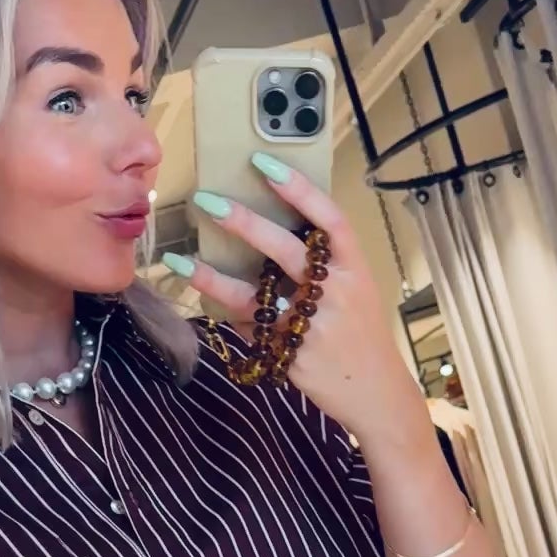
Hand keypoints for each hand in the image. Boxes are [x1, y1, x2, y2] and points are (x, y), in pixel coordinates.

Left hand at [181, 161, 426, 446]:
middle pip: (285, 250)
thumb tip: (270, 230)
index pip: (329, 220)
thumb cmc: (361, 332)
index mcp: (355, 268)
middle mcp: (336, 293)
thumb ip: (324, 262)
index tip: (263, 163)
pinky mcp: (292, 356)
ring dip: (213, 279)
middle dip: (244, 223)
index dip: (298, 189)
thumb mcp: (356, 289)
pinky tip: (210, 301)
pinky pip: (253, 330)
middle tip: (207, 201)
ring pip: (253, 297)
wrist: (376, 392)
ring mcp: (312, 327)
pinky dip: (232, 316)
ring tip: (180, 261)